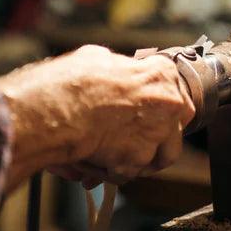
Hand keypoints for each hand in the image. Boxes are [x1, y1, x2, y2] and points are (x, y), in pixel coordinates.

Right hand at [0, 45, 194, 189]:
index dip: (158, 104)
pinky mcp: (138, 160)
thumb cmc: (71, 81)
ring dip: (137, 157)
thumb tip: (114, 72)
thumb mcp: (96, 58)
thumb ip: (118, 70)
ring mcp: (156, 134)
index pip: (175, 91)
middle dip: (157, 135)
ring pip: (159, 155)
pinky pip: (130, 171)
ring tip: (111, 152)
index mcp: (161, 74)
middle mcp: (168, 103)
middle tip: (133, 137)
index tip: (148, 110)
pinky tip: (94, 160)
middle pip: (176, 127)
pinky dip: (112, 170)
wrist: (55, 109)